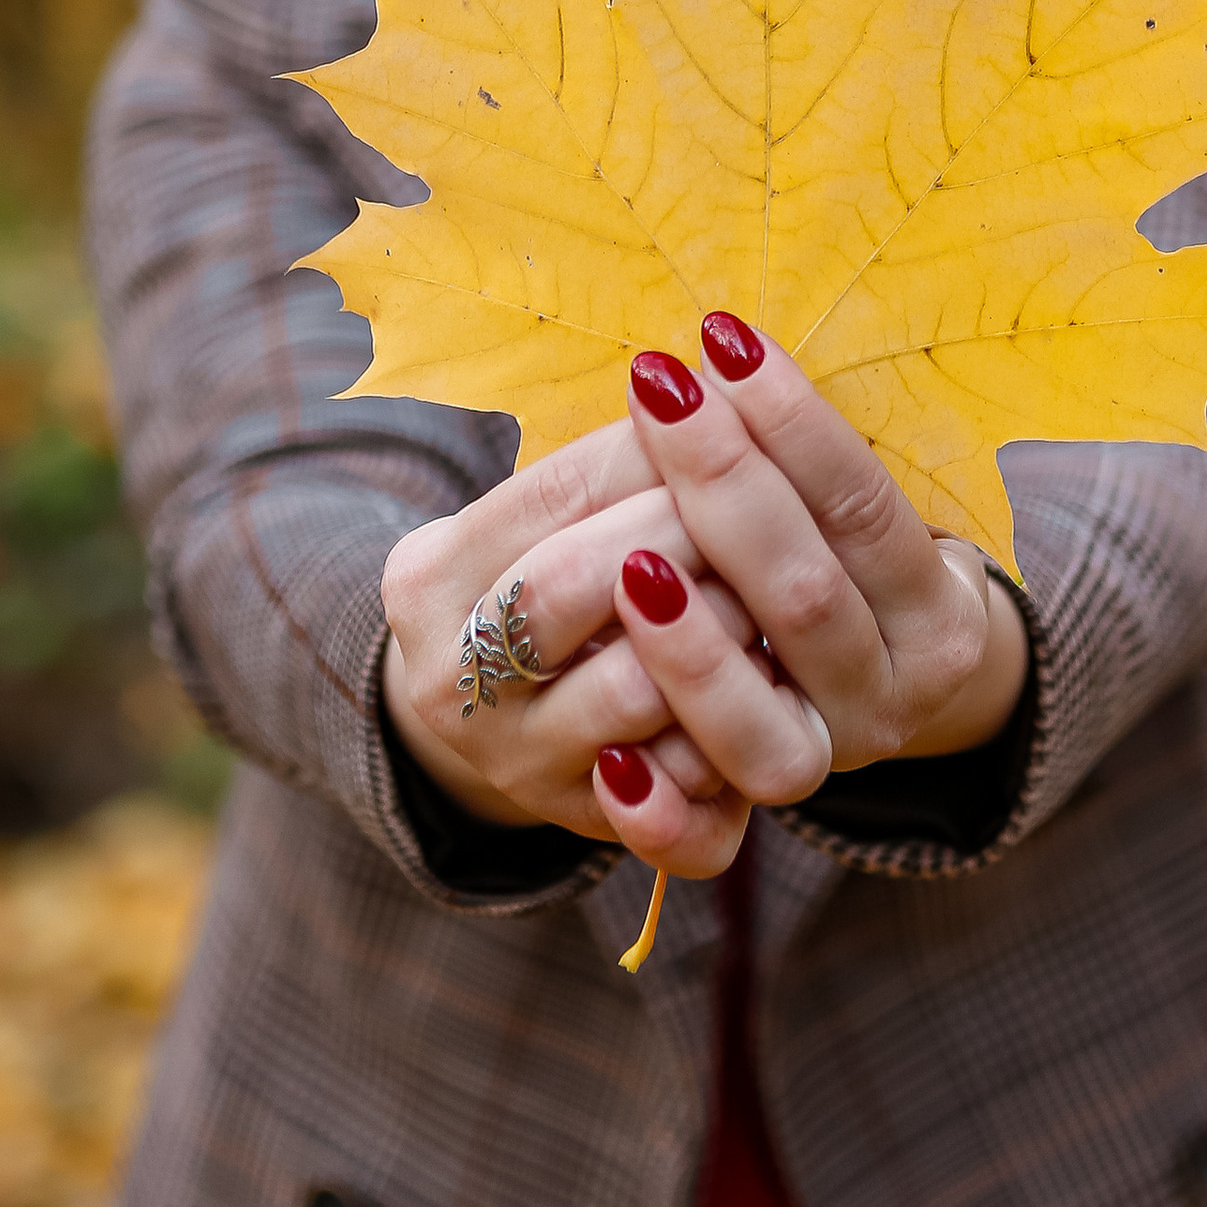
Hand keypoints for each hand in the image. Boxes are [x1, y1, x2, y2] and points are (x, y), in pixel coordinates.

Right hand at [380, 421, 756, 877]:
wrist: (491, 716)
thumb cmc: (540, 577)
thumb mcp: (535, 515)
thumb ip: (610, 467)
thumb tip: (715, 382)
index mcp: (430, 578)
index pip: (553, 491)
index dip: (658, 446)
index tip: (734, 404)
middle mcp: (453, 679)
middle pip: (575, 582)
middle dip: (688, 528)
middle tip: (773, 494)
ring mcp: (516, 761)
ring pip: (633, 691)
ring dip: (724, 631)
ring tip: (776, 591)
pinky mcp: (584, 824)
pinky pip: (668, 807)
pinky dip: (725, 751)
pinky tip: (770, 697)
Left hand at [613, 316, 1031, 796]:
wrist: (878, 685)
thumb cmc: (846, 560)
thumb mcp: (862, 509)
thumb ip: (812, 457)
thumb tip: (726, 345)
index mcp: (938, 612)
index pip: (861, 504)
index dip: (792, 422)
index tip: (722, 339)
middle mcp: (893, 695)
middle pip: (805, 595)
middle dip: (724, 484)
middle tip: (656, 390)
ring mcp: (824, 761)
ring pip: (757, 722)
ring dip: (689, 644)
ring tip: (626, 557)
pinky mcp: (752, 819)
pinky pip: (708, 836)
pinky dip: (659, 805)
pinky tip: (610, 761)